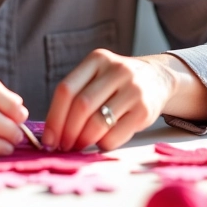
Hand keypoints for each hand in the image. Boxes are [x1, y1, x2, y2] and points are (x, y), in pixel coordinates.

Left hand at [42, 49, 172, 152]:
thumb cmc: (118, 82)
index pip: (66, 89)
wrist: (158, 77)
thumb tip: (53, 132)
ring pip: (98, 122)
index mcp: (97, 59)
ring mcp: (133, 89)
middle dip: (68, 132)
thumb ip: (77, 94)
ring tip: (79, 146)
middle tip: (63, 146)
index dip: (54, 117)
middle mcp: (116, 70)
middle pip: (81, 106)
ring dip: (84, 140)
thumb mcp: (98, 74)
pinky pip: (116, 135)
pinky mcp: (145, 110)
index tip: (49, 138)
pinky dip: (103, 144)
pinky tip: (99, 143)